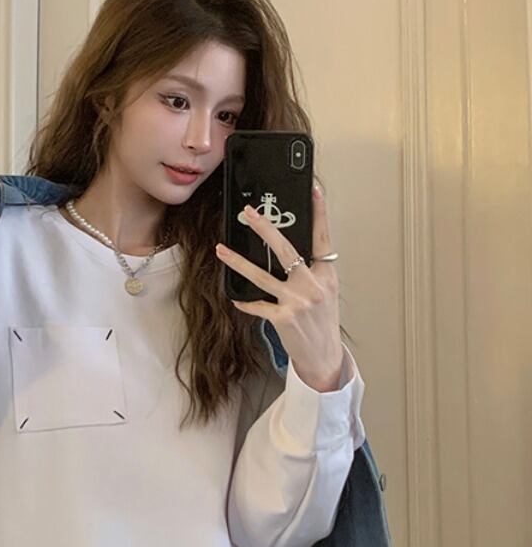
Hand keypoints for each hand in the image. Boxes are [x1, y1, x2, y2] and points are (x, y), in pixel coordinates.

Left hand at [215, 185, 343, 391]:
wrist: (324, 356)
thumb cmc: (323, 323)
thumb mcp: (325, 293)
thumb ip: (312, 272)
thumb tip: (291, 253)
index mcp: (326, 275)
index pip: (322, 238)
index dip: (319, 213)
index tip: (313, 190)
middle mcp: (312, 285)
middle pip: (285, 249)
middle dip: (264, 228)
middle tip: (248, 212)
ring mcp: (297, 301)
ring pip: (261, 275)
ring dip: (238, 262)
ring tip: (221, 250)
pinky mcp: (282, 317)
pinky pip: (257, 304)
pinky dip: (245, 302)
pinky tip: (236, 298)